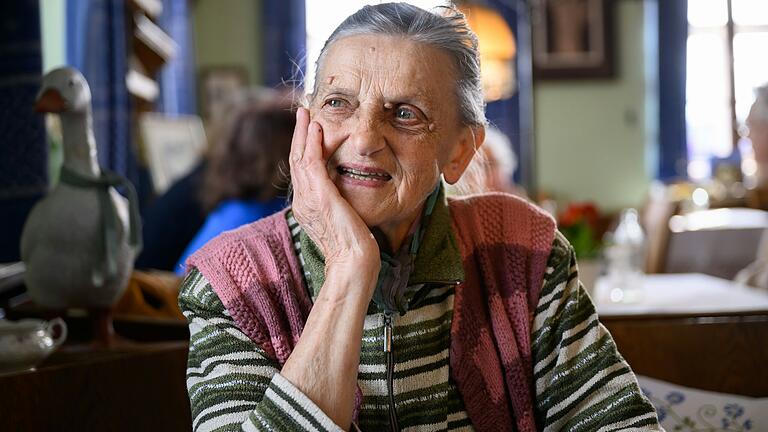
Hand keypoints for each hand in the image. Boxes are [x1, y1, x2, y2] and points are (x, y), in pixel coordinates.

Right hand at [289, 108, 379, 278]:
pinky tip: (316, 128)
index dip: (302, 150)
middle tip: (301, 113)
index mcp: (306, 208)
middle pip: (295, 160)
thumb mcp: (343, 220)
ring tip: (305, 113)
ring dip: (302, 133)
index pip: (301, 173)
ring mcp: (307, 199)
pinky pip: (311, 162)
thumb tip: (345, 195)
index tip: (308, 133)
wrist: (354, 262)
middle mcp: (302, 202)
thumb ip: (339, 204)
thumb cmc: (355, 247)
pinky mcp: (319, 196)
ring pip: (299, 157)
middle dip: (298, 135)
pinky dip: (311, 143)